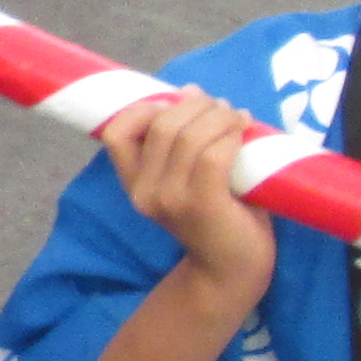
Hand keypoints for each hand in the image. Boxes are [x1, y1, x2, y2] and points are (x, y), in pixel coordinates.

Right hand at [98, 89, 276, 302]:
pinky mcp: (202, 205)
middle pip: (161, 125)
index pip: (116, 133)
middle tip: (221, 106)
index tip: (176, 103)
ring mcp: (171, 200)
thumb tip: (188, 91)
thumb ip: (182, 141)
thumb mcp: (186, 177)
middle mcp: (144, 192)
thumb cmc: (217, 216)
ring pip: (189, 136)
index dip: (143, 107)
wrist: (232, 270)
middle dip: (196, 104)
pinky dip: (231, 134)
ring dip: (219, 115)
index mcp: (134, 183)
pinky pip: (213, 154)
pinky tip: (244, 130)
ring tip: (236, 116)